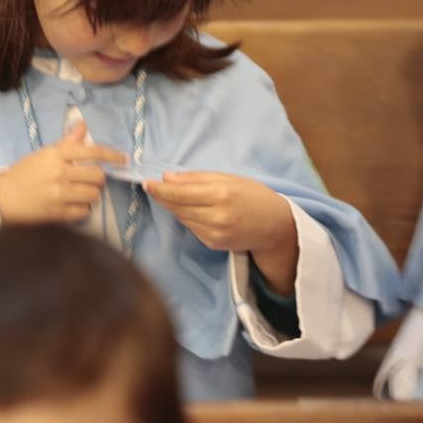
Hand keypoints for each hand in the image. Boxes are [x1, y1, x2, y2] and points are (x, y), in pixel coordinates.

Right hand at [0, 122, 125, 223]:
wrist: (3, 198)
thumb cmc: (25, 173)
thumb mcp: (44, 154)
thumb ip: (67, 143)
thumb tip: (83, 126)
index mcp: (56, 154)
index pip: (92, 152)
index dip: (112, 155)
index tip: (123, 159)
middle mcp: (60, 173)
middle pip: (98, 176)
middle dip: (98, 179)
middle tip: (89, 180)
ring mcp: (59, 194)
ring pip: (94, 195)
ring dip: (91, 194)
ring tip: (80, 193)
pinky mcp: (58, 213)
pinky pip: (84, 212)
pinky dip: (83, 209)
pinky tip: (73, 205)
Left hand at [145, 171, 299, 292]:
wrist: (275, 226)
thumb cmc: (253, 196)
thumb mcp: (228, 178)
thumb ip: (197, 178)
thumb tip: (167, 178)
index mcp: (220, 194)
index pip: (179, 192)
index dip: (160, 189)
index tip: (147, 183)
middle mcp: (216, 216)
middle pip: (177, 206)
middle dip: (163, 197)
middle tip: (152, 187)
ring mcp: (214, 233)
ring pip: (182, 218)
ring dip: (175, 207)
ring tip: (176, 196)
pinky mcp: (213, 244)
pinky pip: (191, 228)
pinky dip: (188, 218)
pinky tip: (195, 211)